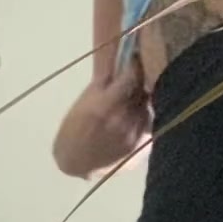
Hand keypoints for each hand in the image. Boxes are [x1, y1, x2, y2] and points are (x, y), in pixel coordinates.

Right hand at [54, 62, 152, 179]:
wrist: (75, 160)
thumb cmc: (74, 127)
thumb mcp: (86, 99)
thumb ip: (106, 81)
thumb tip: (123, 62)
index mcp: (104, 107)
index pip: (131, 78)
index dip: (134, 67)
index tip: (134, 61)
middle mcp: (121, 121)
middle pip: (141, 92)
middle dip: (138, 83)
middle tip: (133, 80)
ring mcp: (131, 135)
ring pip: (146, 107)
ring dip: (141, 101)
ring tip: (131, 100)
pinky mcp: (137, 146)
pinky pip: (147, 123)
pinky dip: (142, 116)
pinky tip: (133, 116)